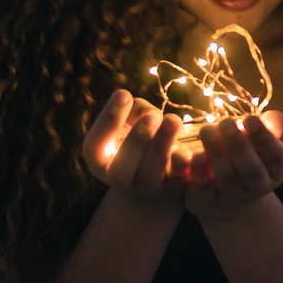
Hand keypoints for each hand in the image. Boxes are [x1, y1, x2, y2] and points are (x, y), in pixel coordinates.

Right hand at [82, 90, 191, 207]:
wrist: (157, 168)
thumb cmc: (138, 133)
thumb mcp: (128, 120)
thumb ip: (134, 111)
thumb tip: (151, 114)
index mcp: (99, 160)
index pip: (95, 146)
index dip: (109, 120)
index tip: (124, 94)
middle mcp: (118, 178)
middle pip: (124, 165)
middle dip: (139, 138)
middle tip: (153, 115)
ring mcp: (145, 187)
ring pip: (151, 173)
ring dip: (162, 145)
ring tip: (173, 121)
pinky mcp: (171, 187)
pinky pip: (177, 177)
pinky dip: (182, 163)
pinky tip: (187, 149)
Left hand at [185, 111, 282, 223]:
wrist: (228, 188)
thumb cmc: (251, 152)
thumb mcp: (265, 138)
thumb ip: (273, 125)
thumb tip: (274, 118)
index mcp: (279, 169)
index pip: (277, 156)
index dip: (264, 138)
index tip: (250, 119)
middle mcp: (259, 186)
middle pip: (252, 170)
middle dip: (239, 145)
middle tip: (225, 123)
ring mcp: (234, 196)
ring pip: (227, 178)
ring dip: (217, 154)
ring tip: (206, 130)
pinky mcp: (209, 198)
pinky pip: (204, 186)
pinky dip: (199, 170)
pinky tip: (195, 152)